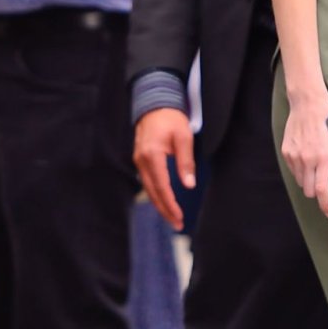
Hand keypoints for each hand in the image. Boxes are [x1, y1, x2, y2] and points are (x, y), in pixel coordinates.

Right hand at [134, 108, 195, 230]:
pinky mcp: (140, 160)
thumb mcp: (184, 137)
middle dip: (165, 210)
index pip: (161, 187)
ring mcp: (138, 161)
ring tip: (173, 218)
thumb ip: (186, 161)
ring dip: (160, 204)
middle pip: (152, 192)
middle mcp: (141, 160)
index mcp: (152, 155)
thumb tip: (189, 185)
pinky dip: (156, 194)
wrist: (154, 103)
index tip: (179, 217)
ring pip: (148, 189)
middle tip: (177, 224)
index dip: (170, 204)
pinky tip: (165, 202)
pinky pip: (148, 182)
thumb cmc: (171, 118)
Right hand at [281, 90, 327, 219]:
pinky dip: (301, 174)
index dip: (326, 206)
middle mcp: (306, 159)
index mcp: (323, 157)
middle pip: (309, 191)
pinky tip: (308, 167)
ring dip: (309, 185)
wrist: (308, 102)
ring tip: (317, 178)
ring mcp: (294, 156)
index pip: (322, 190)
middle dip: (318, 195)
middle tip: (326, 191)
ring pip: (300, 183)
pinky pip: (293, 171)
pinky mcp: (286, 151)